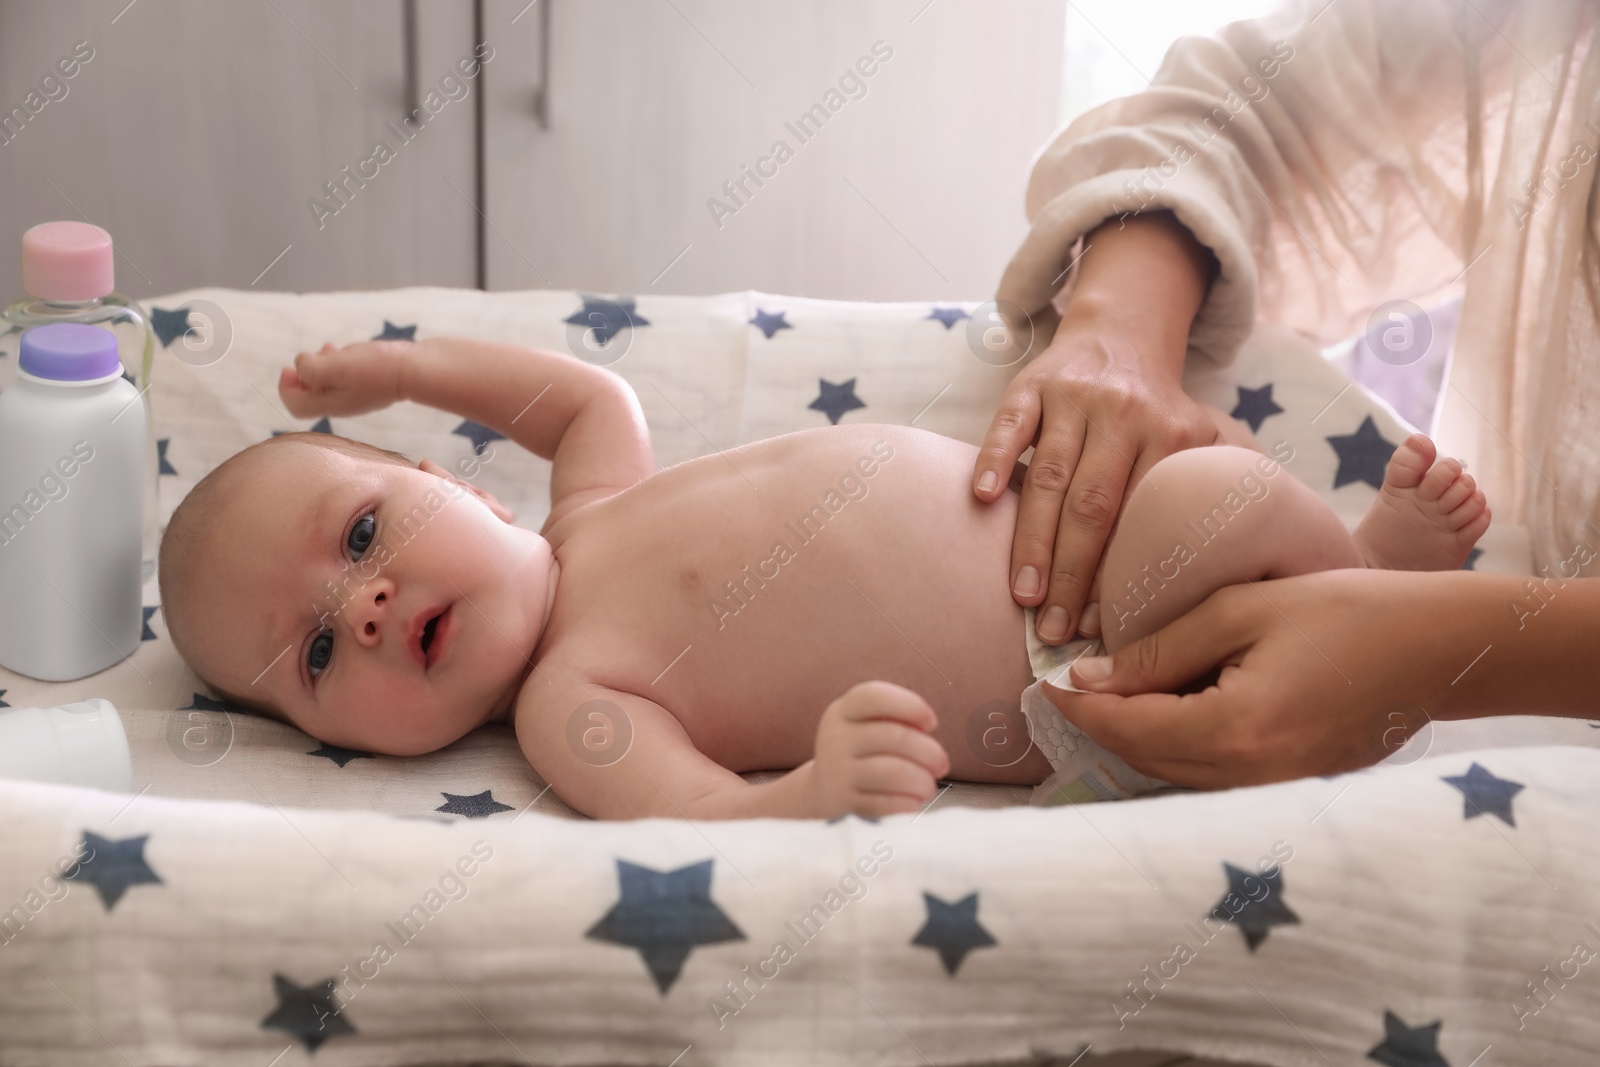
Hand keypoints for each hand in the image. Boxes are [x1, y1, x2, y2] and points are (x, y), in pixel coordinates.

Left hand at [278, 340, 412, 417]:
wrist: (418, 370)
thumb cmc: (377, 368)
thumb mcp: (337, 366)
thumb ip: (311, 368)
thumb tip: (300, 365)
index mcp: (332, 404)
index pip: (296, 406)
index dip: (285, 387)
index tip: (288, 367)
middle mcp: (343, 404)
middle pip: (310, 397)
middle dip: (302, 375)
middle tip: (306, 356)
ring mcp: (359, 396)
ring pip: (328, 385)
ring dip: (320, 366)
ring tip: (326, 348)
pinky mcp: (372, 385)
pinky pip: (346, 379)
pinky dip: (338, 365)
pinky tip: (345, 350)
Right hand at [809, 680, 950, 818]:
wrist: (825, 792)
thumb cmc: (862, 754)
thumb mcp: (868, 727)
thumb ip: (896, 720)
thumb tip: (928, 726)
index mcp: (843, 711)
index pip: (875, 696)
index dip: (911, 706)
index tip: (932, 723)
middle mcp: (835, 738)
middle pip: (894, 737)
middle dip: (929, 752)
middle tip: (942, 764)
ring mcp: (836, 772)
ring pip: (894, 772)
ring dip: (922, 781)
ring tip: (928, 786)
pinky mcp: (842, 803)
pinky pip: (886, 803)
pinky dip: (908, 803)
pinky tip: (913, 802)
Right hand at [976, 212, 1218, 645]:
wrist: (1119, 336)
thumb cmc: (1159, 410)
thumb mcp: (1209, 436)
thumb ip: (1233, 482)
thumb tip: (1267, 554)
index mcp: (1172, 433)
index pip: (1144, 517)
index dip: (1123, 575)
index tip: (1106, 628)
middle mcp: (1124, 414)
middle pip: (1092, 506)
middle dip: (1071, 574)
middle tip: (1055, 630)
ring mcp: (1073, 398)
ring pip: (1047, 476)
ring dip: (1031, 540)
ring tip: (1022, 596)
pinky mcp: (1031, 385)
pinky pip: (1010, 425)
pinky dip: (993, 459)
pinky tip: (980, 500)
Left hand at [1042, 569, 1476, 787]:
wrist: (1438, 649)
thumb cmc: (1344, 612)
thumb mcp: (1242, 612)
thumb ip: (1160, 649)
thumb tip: (1087, 675)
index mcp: (1234, 730)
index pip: (1127, 726)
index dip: (1078, 705)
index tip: (1043, 680)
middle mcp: (1248, 777)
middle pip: (1142, 759)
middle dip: (1098, 723)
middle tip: (1062, 686)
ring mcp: (1271, 791)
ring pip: (1171, 775)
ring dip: (1132, 738)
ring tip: (1102, 693)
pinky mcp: (1288, 789)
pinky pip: (1207, 778)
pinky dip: (1173, 748)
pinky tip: (1160, 710)